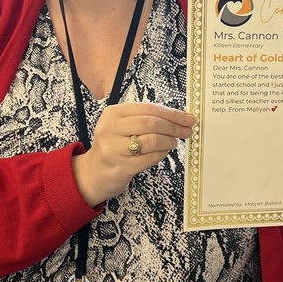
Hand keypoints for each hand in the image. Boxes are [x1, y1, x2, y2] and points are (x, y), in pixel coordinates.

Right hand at [72, 101, 196, 205]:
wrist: (94, 172)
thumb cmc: (114, 146)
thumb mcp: (122, 126)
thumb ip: (145, 118)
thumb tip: (178, 117)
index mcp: (113, 113)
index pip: (149, 108)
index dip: (172, 113)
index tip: (188, 118)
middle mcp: (111, 129)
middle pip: (151, 123)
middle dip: (174, 126)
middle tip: (186, 131)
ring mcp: (114, 149)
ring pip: (152, 140)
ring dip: (169, 141)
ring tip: (173, 142)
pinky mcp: (120, 167)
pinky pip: (149, 158)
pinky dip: (162, 154)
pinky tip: (164, 152)